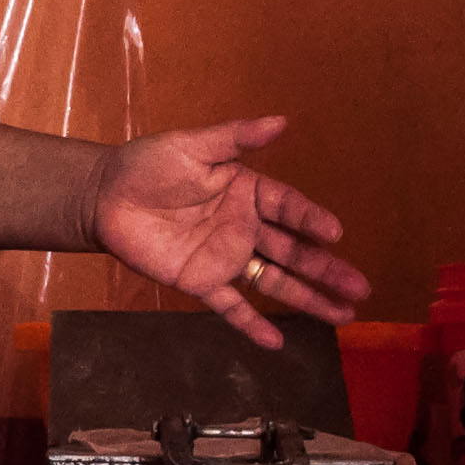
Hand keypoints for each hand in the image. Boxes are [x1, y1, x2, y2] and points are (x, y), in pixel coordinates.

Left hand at [91, 115, 369, 348]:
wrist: (104, 196)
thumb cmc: (148, 165)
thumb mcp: (193, 146)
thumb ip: (236, 138)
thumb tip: (282, 121)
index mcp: (248, 192)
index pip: (289, 209)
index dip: (311, 221)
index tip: (335, 233)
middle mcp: (244, 227)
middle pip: (293, 251)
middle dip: (326, 270)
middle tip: (360, 288)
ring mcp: (224, 257)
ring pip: (274, 281)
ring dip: (307, 298)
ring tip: (343, 316)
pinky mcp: (199, 281)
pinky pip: (230, 306)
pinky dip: (251, 324)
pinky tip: (277, 343)